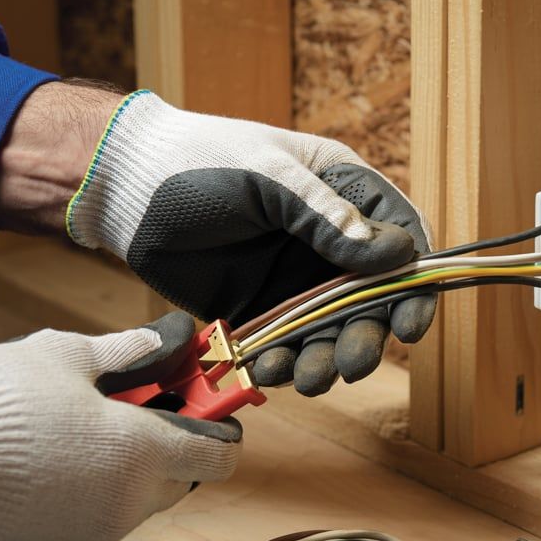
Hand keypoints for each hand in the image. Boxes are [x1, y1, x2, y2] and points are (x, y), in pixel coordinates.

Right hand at [0, 313, 240, 540]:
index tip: (208, 414)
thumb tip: (158, 340)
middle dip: (166, 451)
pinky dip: (80, 502)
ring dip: (119, 476)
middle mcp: (127, 503)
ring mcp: (93, 536)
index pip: (217, 457)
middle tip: (134, 414)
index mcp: (142, 452)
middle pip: (176, 481)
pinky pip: (87, 526)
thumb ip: (124, 351)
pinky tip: (43, 473)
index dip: (220, 432)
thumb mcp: (65, 355)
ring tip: (72, 440)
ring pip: (129, 505)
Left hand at [64, 90, 435, 394]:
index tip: (411, 322)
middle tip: (353, 364)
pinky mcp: (259, 308)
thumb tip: (396, 254)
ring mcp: (294, 278)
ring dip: (327, 358)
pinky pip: (286, 345)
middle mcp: (327, 241)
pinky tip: (269, 371)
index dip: (415, 283)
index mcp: (342, 193)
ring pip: (331, 330)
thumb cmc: (200, 161)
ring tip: (309, 379)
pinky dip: (284, 364)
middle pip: (373, 298)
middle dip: (367, 335)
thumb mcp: (269, 178)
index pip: (403, 237)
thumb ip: (327, 217)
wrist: (125, 188)